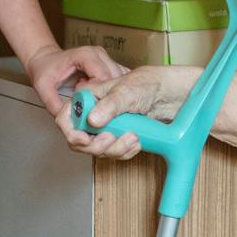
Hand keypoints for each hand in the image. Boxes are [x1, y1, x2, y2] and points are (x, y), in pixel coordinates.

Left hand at [24, 43, 122, 117]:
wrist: (46, 59)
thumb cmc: (46, 69)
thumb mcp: (43, 87)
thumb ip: (54, 103)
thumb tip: (67, 120)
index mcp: (85, 55)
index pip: (103, 77)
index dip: (98, 95)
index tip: (89, 106)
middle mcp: (99, 54)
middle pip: (115, 79)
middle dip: (107, 97)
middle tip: (94, 110)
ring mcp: (105, 58)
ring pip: (120, 80)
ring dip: (111, 95)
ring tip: (98, 105)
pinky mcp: (109, 65)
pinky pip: (119, 80)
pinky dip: (114, 92)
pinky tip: (104, 101)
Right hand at [53, 64, 196, 158]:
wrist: (170, 94)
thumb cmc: (148, 83)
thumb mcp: (128, 91)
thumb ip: (109, 105)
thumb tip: (92, 120)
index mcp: (89, 97)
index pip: (66, 117)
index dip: (70, 131)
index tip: (84, 139)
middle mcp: (94, 113)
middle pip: (79, 139)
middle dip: (96, 145)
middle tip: (111, 139)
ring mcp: (106, 127)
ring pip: (98, 150)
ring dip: (114, 149)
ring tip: (132, 138)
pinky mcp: (119, 137)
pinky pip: (114, 153)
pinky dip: (125, 152)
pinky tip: (136, 143)